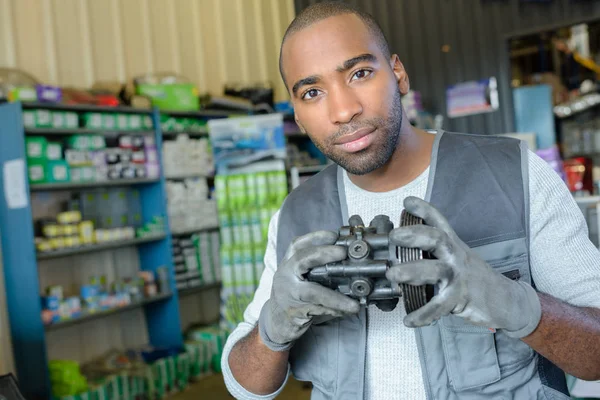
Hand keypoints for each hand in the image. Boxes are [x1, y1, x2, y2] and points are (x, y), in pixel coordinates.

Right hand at [258, 231, 360, 350]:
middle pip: (301, 259)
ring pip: (312, 292)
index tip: (334, 235)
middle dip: (323, 253)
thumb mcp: (300, 277)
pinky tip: (348, 310)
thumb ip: (318, 267)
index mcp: (288, 264)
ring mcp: (288, 294)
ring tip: (354, 303)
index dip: (315, 237)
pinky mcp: (294, 312)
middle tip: (343, 252)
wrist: (276, 322)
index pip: (297, 245)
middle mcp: (285, 276)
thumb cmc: (295, 295)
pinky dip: (335, 310)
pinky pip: (318, 309)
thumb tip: (350, 260)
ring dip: (335, 297)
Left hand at [386, 196, 541, 337]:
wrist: (505, 301)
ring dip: (411, 271)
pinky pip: (439, 306)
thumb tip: (400, 250)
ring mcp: (458, 276)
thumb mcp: (457, 257)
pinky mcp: (461, 298)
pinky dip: (423, 314)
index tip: (408, 202)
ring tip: (392, 275)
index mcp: (453, 244)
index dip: (424, 210)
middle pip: (436, 239)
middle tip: (394, 236)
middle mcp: (455, 256)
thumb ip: (434, 252)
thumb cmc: (474, 278)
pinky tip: (409, 320)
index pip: (439, 222)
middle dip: (414, 235)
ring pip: (434, 270)